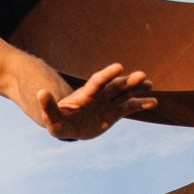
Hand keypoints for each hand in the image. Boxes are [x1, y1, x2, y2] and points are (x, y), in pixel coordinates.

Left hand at [37, 62, 155, 140]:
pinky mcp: (113, 113)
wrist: (67, 126)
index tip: (119, 67)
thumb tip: (40, 93)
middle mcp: (99, 97)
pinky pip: (128, 108)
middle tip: (142, 75)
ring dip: (136, 89)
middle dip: (127, 81)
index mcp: (85, 95)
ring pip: (124, 94)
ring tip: (150, 85)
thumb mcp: (50, 117)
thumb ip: (48, 106)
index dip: (107, 74)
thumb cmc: (58, 121)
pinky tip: (152, 102)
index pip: (97, 82)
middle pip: (115, 86)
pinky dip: (140, 104)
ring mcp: (107, 104)